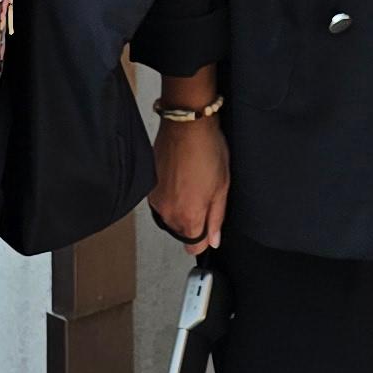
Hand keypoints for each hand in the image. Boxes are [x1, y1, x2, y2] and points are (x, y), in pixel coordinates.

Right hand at [152, 111, 229, 250]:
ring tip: (192, 183)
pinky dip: (171, 195)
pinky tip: (181, 177)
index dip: (205, 238)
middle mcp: (169, 212)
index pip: (194, 247)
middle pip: (182, 232)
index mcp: (189, 215)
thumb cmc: (207, 150)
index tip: (209, 227)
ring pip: (171, 217)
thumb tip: (214, 240)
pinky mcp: (149, 188)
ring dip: (181, 207)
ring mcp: (156, 200)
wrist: (185, 125)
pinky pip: (162, 202)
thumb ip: (217, 218)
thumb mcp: (222, 186)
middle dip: (194, 220)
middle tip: (204, 196)